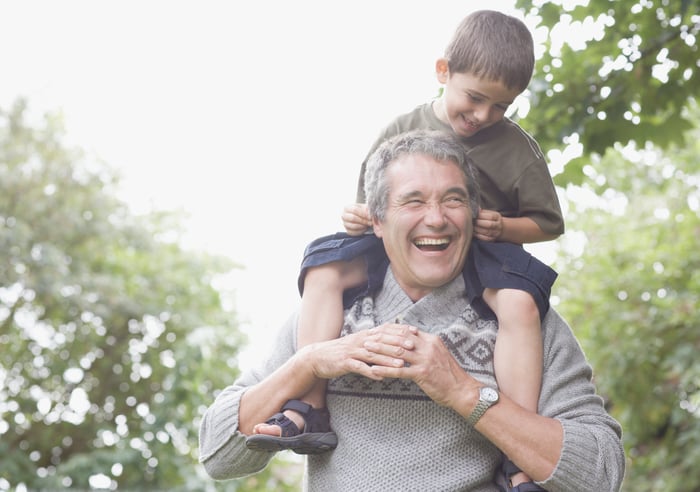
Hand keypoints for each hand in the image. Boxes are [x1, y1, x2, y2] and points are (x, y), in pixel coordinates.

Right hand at [302, 328, 406, 380]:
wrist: (318, 357)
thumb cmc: (342, 351)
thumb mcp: (359, 342)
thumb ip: (375, 340)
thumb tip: (393, 338)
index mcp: (365, 335)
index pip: (385, 330)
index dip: (400, 331)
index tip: (415, 332)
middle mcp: (360, 341)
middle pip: (381, 341)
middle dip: (398, 343)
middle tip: (413, 346)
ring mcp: (352, 351)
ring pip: (372, 354)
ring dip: (387, 359)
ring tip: (401, 364)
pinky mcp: (344, 363)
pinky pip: (359, 368)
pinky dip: (370, 372)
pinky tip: (380, 377)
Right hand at [342, 203, 371, 235]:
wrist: (361, 217)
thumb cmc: (362, 211)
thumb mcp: (364, 207)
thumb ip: (367, 209)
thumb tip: (369, 214)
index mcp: (347, 208)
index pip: (355, 210)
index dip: (363, 214)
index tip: (370, 217)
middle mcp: (344, 216)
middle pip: (353, 218)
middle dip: (363, 221)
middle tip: (371, 222)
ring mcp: (345, 224)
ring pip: (353, 226)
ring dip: (363, 226)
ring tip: (368, 224)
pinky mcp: (348, 231)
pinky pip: (354, 232)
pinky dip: (361, 231)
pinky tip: (365, 228)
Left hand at [362, 324, 478, 408]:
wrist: (462, 389)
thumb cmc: (449, 374)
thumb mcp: (438, 353)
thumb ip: (425, 345)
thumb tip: (411, 339)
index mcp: (431, 340)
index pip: (406, 331)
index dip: (390, 331)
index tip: (378, 331)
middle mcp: (427, 347)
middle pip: (399, 339)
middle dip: (381, 339)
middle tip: (367, 339)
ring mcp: (425, 360)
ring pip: (397, 353)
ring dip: (380, 352)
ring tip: (366, 351)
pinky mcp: (422, 374)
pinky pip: (399, 371)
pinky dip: (385, 370)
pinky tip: (374, 371)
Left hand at [474, 208, 502, 240]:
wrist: (498, 228)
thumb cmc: (489, 218)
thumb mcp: (488, 213)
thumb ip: (481, 212)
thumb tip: (475, 208)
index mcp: (497, 216)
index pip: (490, 216)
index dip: (481, 216)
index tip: (474, 215)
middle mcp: (498, 225)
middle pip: (489, 225)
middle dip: (479, 223)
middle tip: (472, 222)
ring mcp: (496, 233)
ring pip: (487, 232)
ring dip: (477, 230)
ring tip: (471, 227)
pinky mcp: (492, 239)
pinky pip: (485, 238)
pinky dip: (478, 235)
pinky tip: (473, 233)